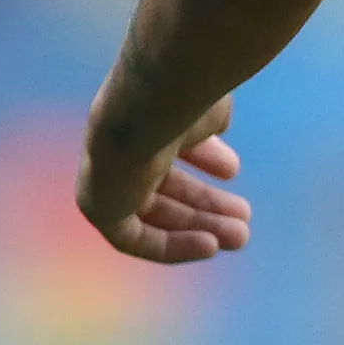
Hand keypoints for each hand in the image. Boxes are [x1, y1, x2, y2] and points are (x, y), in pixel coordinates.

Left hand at [77, 95, 252, 264]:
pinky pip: (133, 237)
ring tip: (240, 237)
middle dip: (208, 204)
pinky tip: (208, 246)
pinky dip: (170, 245)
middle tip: (245, 216)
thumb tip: (218, 129)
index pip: (173, 145)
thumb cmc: (185, 98)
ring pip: (155, 213)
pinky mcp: (98, 209)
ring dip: (198, 227)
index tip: (233, 171)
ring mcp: (109, 178)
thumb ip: (210, 122)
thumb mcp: (206, 107)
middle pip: (166, 186)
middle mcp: (125, 149)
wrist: (146, 107)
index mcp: (148, 118)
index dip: (205, 158)